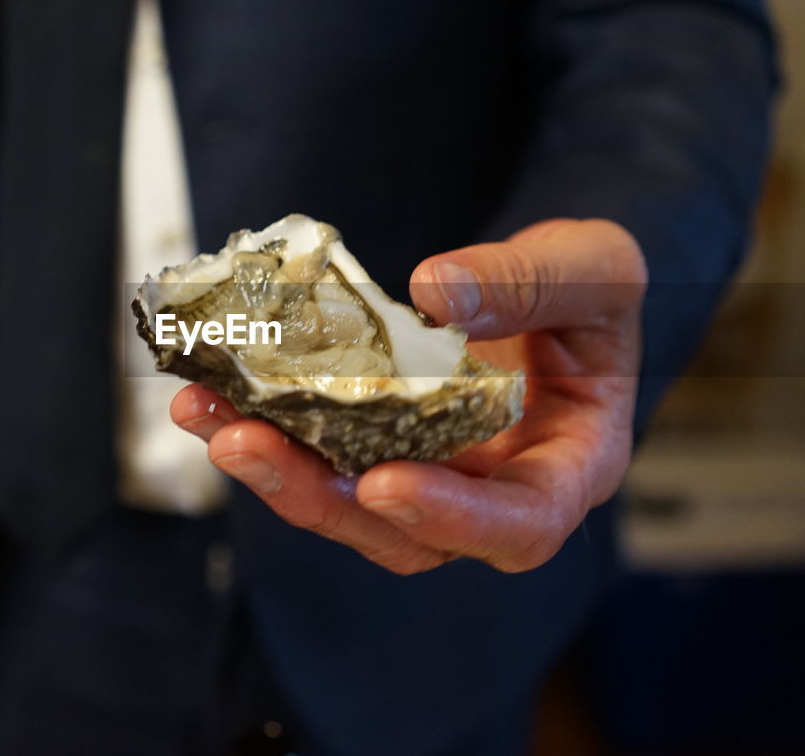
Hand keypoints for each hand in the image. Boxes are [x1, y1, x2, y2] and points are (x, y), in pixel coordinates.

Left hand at [170, 219, 646, 573]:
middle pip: (408, 537)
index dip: (455, 519)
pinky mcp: (387, 444)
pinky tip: (216, 394)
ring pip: (353, 504)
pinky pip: (329, 455)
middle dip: (322, 499)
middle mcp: (495, 490)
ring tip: (207, 416)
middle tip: (245, 444)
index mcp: (570, 467)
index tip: (387, 483)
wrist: (560, 286)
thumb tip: (437, 293)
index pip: (522, 525)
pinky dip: (273, 429)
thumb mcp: (593, 267)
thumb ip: (531, 283)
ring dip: (277, 469)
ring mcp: (437, 474)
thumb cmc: (597, 287)